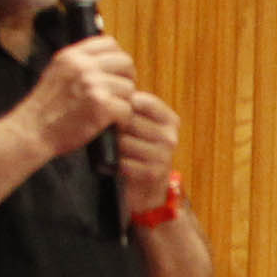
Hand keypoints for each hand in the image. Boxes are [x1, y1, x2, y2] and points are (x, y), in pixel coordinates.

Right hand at [21, 35, 139, 157]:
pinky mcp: (101, 105)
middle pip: (125, 63)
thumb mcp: (57, 73)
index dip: (118, 59)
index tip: (117, 74)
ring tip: (110, 113)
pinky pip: (127, 109)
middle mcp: (82, 66)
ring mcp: (92, 84)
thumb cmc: (45, 108)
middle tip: (119, 95)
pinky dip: (123, 120)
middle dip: (127, 79)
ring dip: (124, 103)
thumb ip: (79, 64)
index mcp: (72, 56)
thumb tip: (108, 56)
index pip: (109, 43)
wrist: (32, 131)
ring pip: (129, 88)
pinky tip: (111, 125)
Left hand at [114, 90, 181, 215]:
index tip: (110, 112)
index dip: (120, 105)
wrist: (145, 189)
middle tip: (106, 134)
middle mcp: (170, 136)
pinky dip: (114, 164)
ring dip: (111, 147)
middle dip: (113, 127)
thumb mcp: (137, 125)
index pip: (141, 101)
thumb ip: (129, 107)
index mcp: (169, 120)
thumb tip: (109, 88)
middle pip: (129, 120)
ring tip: (110, 150)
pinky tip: (114, 164)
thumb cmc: (135, 150)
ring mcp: (164, 156)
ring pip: (124, 142)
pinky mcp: (153, 173)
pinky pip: (124, 162)